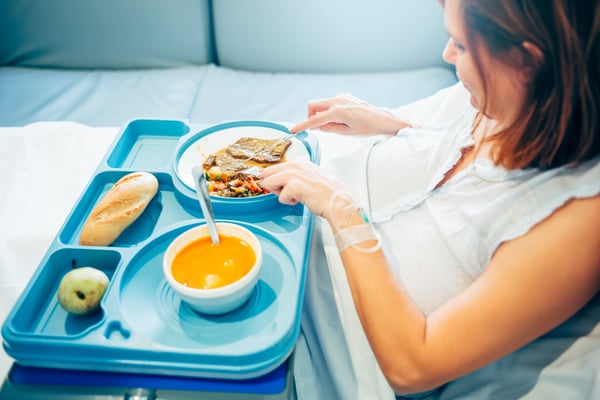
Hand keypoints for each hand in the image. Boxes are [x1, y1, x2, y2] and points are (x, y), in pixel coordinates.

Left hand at [259, 159, 350, 219]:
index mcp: (301, 162)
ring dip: (279, 192)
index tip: (278, 185)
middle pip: (268, 172)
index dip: (274, 177)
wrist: (338, 202)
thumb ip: (303, 172)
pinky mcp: (294, 186)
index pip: (276, 166)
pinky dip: (288, 202)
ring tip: (292, 196)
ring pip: (269, 182)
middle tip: (287, 192)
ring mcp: (294, 174)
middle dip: (274, 184)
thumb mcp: (316, 175)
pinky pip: (280, 196)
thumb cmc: (329, 193)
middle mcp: (296, 165)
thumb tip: (290, 173)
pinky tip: (299, 201)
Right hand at [289, 93, 409, 135]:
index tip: (293, 130)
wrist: (383, 119)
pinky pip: (330, 102)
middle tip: (319, 127)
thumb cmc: (367, 128)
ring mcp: (341, 96)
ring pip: (321, 104)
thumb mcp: (346, 133)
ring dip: (322, 113)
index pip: (314, 119)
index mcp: (338, 112)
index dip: (303, 125)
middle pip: (313, 105)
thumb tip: (315, 126)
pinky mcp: (345, 96)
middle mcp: (338, 100)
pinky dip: (330, 110)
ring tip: (336, 124)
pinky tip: (342, 118)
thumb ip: (328, 128)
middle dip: (311, 116)